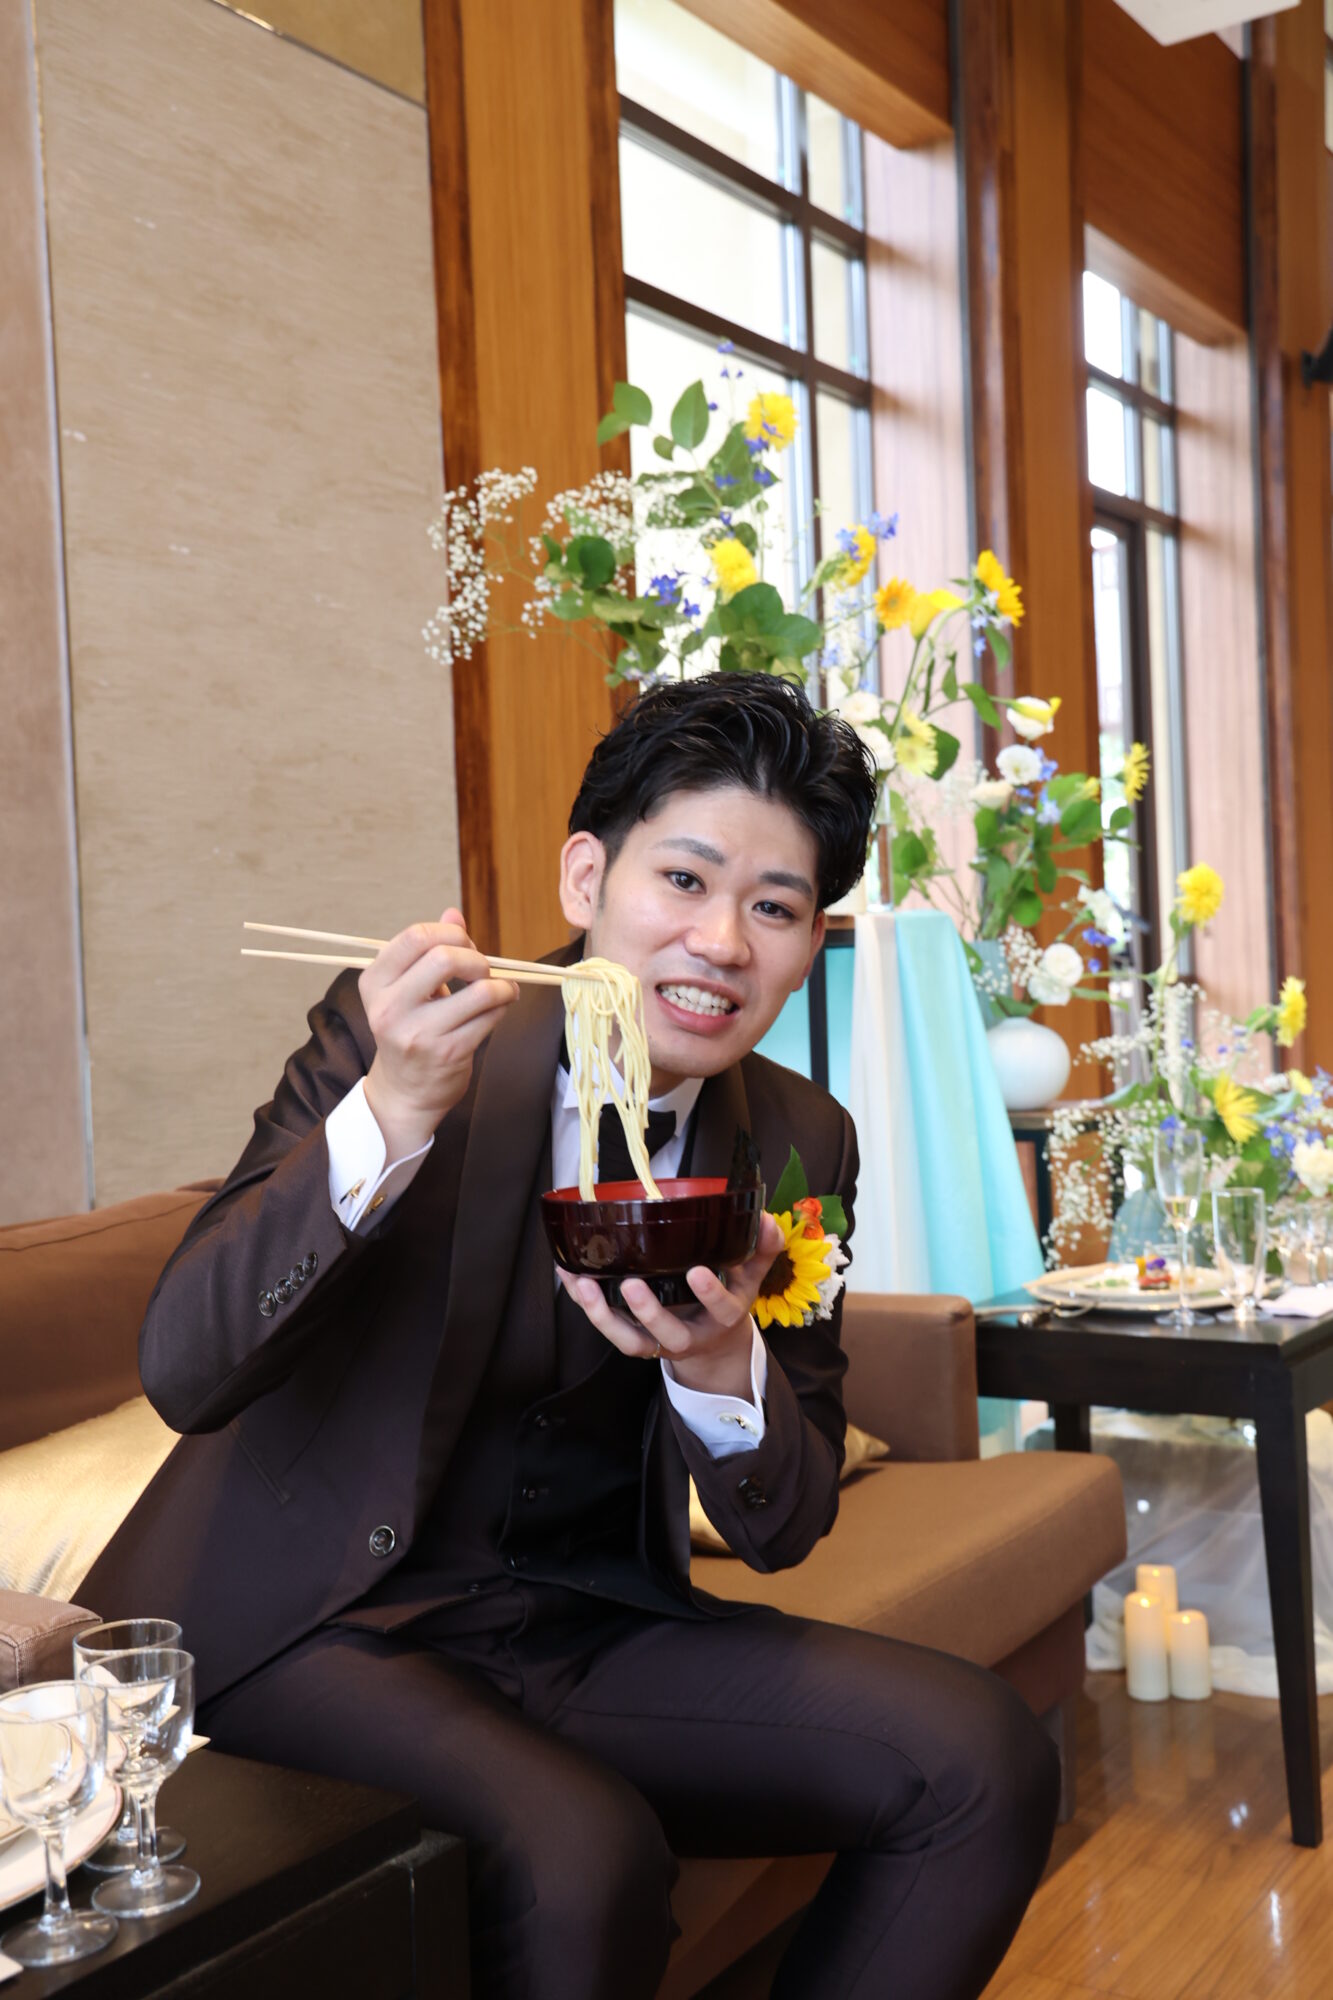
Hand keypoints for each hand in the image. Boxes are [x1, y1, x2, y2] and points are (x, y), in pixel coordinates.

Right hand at [361, 908, 517, 1156]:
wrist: (404, 1092)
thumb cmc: (409, 1030)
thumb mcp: (407, 989)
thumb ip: (428, 949)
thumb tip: (454, 911)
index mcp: (374, 982)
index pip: (415, 936)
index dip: (450, 933)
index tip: (463, 945)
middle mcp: (390, 1007)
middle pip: (445, 957)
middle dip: (476, 958)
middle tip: (482, 970)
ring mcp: (418, 1033)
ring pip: (478, 990)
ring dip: (500, 986)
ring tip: (501, 990)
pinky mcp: (448, 1053)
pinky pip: (490, 1016)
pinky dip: (503, 1006)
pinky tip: (499, 1007)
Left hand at [559, 1211, 783, 1397]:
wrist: (713, 1345)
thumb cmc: (727, 1299)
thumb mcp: (750, 1276)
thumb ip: (761, 1248)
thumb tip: (766, 1220)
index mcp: (723, 1316)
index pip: (722, 1308)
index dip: (710, 1294)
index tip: (697, 1272)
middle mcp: (690, 1335)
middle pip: (669, 1334)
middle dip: (650, 1312)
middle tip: (631, 1284)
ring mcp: (659, 1340)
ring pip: (631, 1340)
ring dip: (604, 1316)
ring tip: (584, 1285)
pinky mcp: (635, 1339)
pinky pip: (609, 1328)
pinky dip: (586, 1305)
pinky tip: (569, 1278)